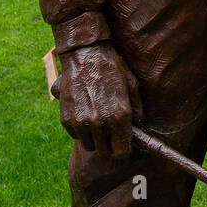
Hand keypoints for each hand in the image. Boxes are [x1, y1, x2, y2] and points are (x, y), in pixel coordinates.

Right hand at [51, 41, 142, 156]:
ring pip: (89, 146)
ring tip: (97, 120)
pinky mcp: (66, 119)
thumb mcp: (133, 86)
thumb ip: (138, 111)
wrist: (86, 55)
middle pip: (104, 151)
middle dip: (109, 143)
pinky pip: (75, 136)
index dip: (122, 147)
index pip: (121, 152)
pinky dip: (80, 129)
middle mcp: (100, 123)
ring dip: (94, 137)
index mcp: (120, 116)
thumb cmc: (113, 69)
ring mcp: (81, 122)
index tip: (122, 141)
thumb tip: (140, 130)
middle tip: (110, 130)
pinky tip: (85, 113)